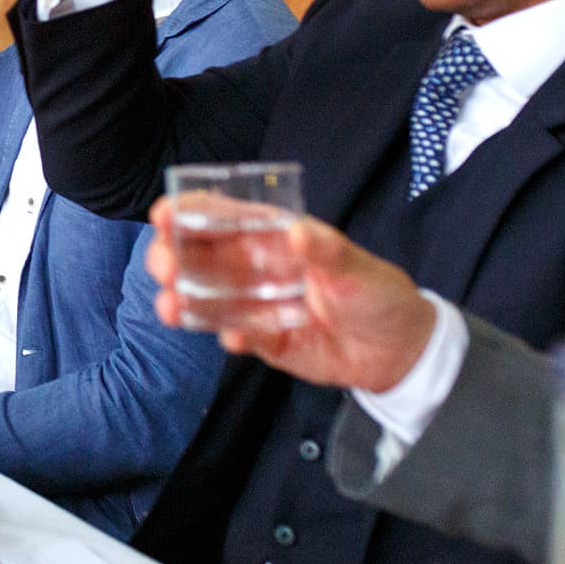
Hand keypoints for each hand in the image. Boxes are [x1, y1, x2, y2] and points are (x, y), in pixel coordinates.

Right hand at [145, 203, 437, 391]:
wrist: (402, 352)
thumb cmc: (380, 294)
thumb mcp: (358, 267)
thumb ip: (327, 250)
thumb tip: (295, 231)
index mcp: (273, 237)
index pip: (223, 217)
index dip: (190, 211)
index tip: (163, 213)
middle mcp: (256, 267)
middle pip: (200, 256)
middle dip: (171, 257)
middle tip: (162, 266)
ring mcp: (257, 306)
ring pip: (206, 299)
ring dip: (183, 300)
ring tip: (170, 308)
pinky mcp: (266, 342)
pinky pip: (237, 336)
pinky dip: (230, 336)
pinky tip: (232, 339)